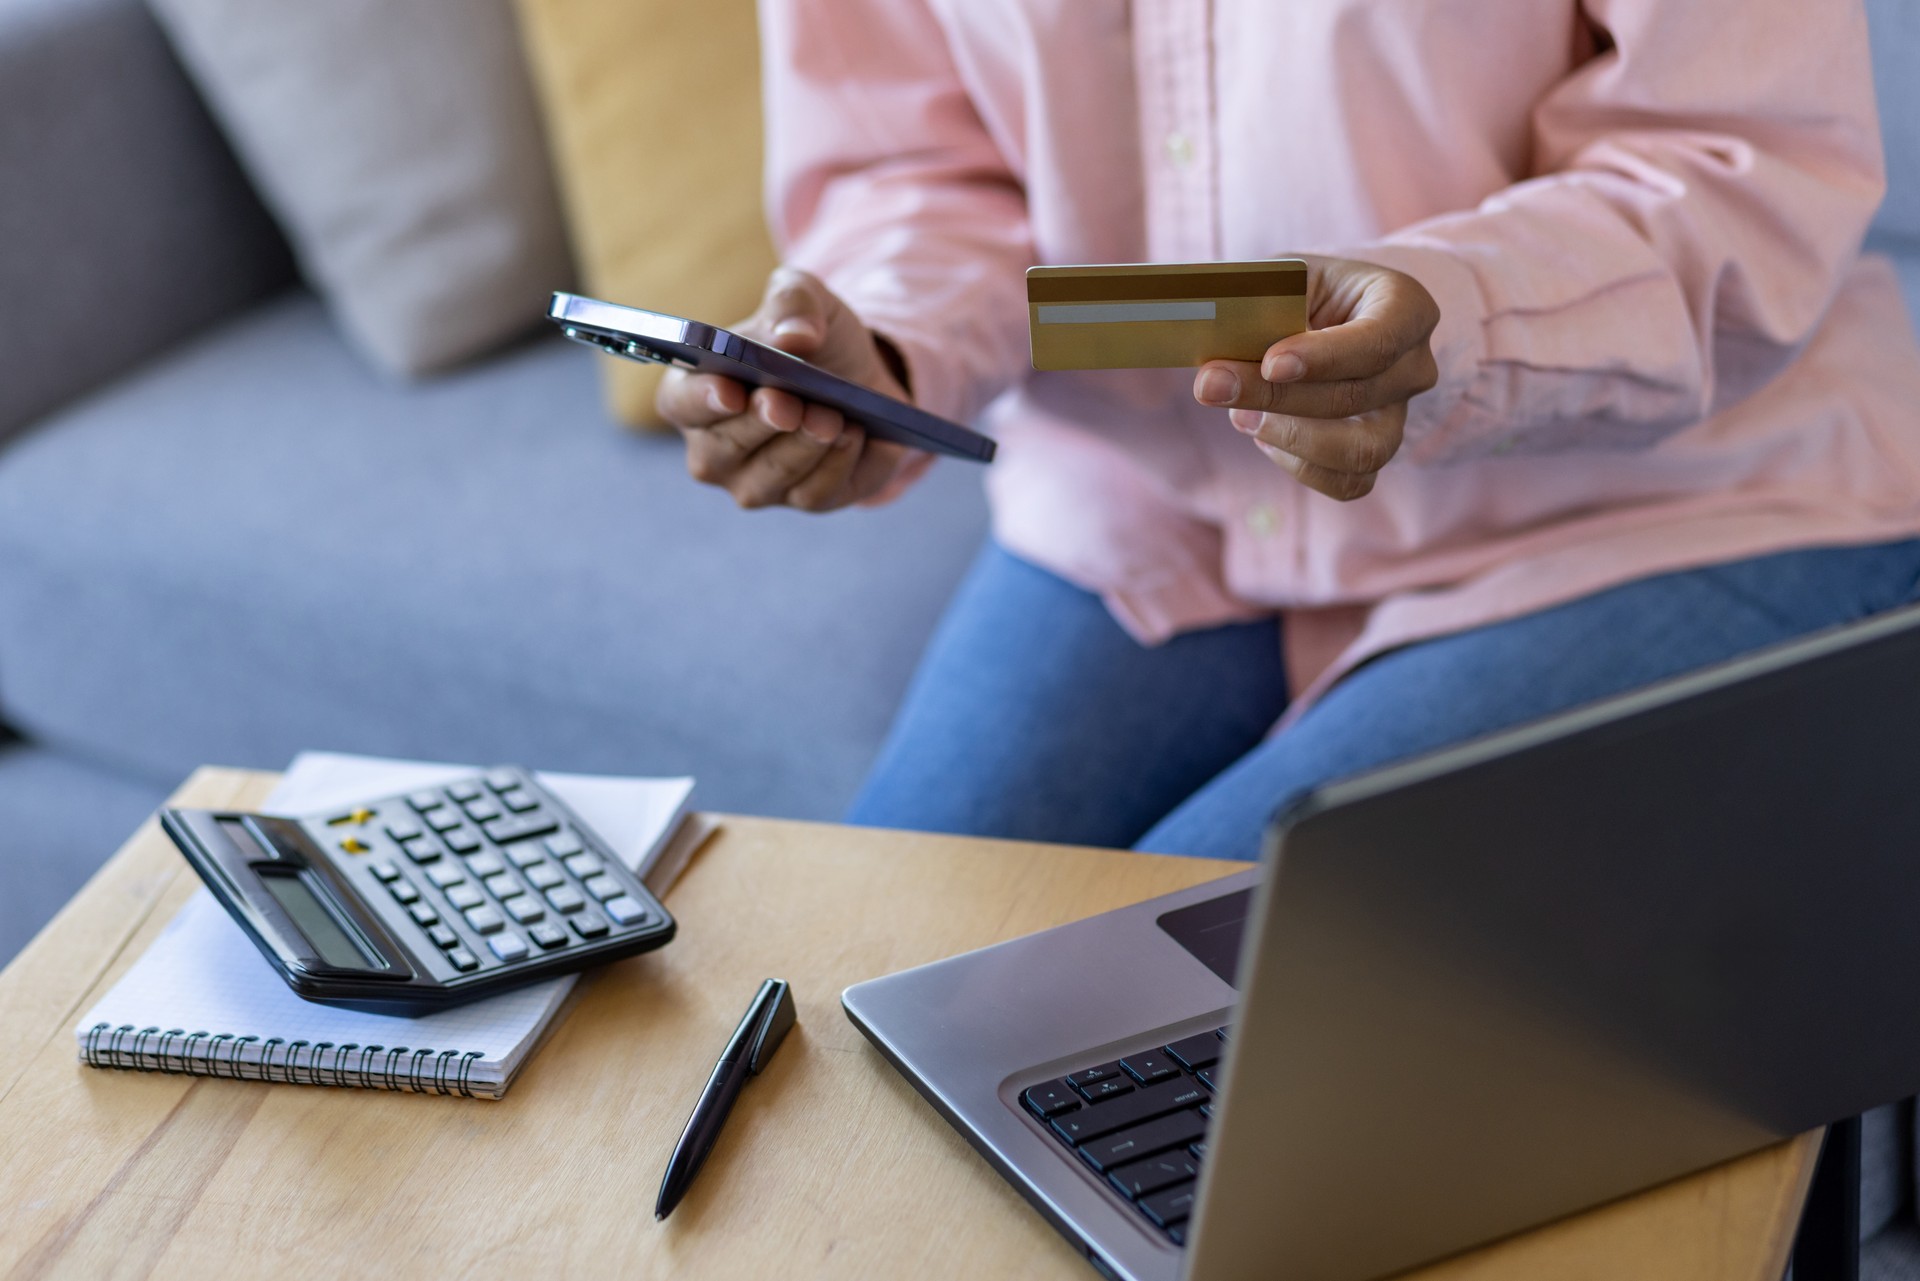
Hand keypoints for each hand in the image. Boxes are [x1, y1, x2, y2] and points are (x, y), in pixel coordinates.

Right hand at [656, 267, 932, 511]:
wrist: (863, 379)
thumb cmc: (814, 341)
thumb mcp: (805, 298)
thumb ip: (792, 302)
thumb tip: (794, 337)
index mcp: (694, 392)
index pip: (680, 403)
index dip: (701, 400)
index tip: (729, 390)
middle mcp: (713, 447)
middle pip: (723, 448)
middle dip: (760, 424)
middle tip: (789, 403)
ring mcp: (754, 481)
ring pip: (770, 475)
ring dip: (804, 445)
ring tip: (831, 416)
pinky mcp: (801, 500)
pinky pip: (812, 493)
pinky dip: (836, 463)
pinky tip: (853, 435)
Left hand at [1192, 254, 1439, 500]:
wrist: (1315, 316)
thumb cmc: (1296, 292)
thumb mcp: (1279, 279)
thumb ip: (1256, 308)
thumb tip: (1217, 354)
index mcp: (1405, 305)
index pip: (1376, 342)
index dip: (1324, 358)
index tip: (1271, 365)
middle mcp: (1414, 364)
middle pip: (1355, 396)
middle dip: (1278, 397)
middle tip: (1213, 386)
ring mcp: (1400, 413)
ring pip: (1361, 451)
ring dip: (1290, 440)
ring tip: (1239, 414)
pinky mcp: (1376, 450)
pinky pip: (1348, 482)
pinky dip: (1299, 466)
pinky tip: (1263, 433)